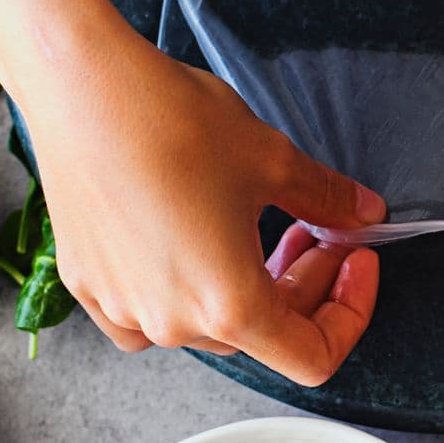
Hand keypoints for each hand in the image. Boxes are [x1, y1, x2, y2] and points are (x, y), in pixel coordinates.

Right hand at [18, 25, 385, 383]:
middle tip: (318, 229)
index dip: (350, 314)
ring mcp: (123, 309)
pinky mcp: (87, 284)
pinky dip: (184, 286)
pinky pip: (148, 311)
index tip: (354, 261)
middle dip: (302, 285)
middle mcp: (172, 324)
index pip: (312, 355)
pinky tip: (193, 238)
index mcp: (229, 306)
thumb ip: (327, 200)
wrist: (81, 87)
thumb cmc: (172, 122)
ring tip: (256, 224)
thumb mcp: (273, 159)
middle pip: (261, 333)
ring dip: (245, 282)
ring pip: (206, 322)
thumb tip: (363, 214)